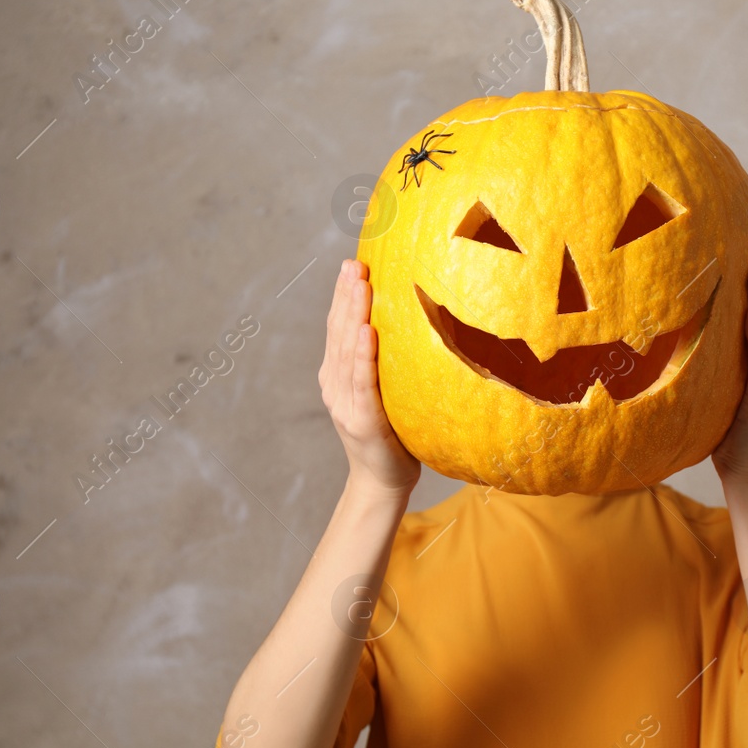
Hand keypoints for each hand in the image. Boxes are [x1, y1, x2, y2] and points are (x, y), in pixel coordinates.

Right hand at [319, 259, 419, 498]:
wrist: (383, 482)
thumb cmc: (393, 434)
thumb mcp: (386, 392)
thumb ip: (385, 363)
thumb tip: (411, 325)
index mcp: (338, 376)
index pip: (339, 329)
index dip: (342, 297)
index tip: (352, 264)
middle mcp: (336, 386)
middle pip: (339, 333)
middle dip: (345, 296)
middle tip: (353, 264)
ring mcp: (346, 404)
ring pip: (347, 352)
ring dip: (352, 316)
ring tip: (359, 285)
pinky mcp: (363, 421)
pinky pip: (363, 383)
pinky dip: (363, 357)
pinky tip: (367, 333)